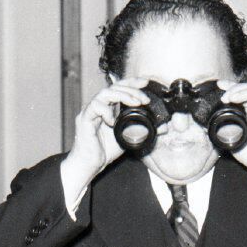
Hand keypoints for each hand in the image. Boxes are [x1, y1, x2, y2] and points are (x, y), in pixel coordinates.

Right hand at [62, 77, 149, 193]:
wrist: (91, 164)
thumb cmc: (105, 151)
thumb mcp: (129, 138)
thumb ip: (144, 131)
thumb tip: (162, 127)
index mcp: (109, 107)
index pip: (120, 88)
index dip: (132, 83)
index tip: (145, 82)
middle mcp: (99, 106)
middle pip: (114, 87)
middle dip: (131, 89)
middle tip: (144, 98)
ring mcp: (91, 111)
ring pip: (105, 93)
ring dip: (122, 95)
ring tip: (135, 103)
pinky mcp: (84, 119)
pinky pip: (94, 107)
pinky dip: (105, 110)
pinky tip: (113, 120)